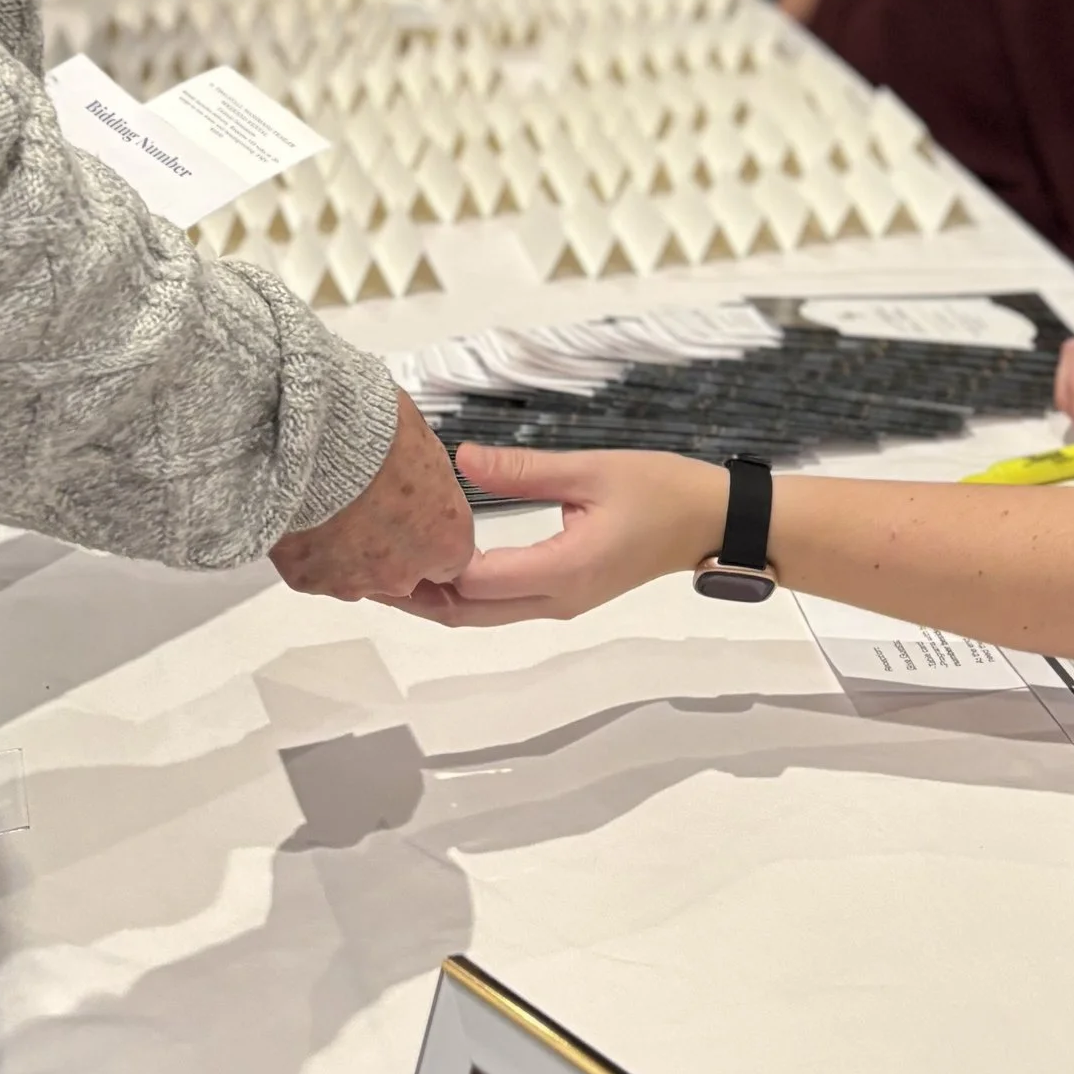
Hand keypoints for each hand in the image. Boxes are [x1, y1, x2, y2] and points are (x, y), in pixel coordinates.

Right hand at [271, 395, 474, 598]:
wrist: (317, 441)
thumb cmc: (381, 434)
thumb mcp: (426, 445)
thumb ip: (431, 482)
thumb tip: (420, 476)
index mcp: (445, 541)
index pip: (451, 557)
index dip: (431, 533)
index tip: (416, 511)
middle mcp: (403, 575)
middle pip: (403, 570)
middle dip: (391, 545)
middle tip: (372, 503)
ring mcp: (354, 582)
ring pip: (358, 573)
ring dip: (351, 547)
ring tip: (335, 504)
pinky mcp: (308, 579)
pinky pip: (317, 569)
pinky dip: (314, 548)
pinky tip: (309, 513)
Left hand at [395, 445, 721, 625]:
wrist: (710, 522)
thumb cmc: (659, 490)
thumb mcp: (592, 470)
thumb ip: (524, 469)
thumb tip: (460, 459)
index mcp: (561, 570)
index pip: (476, 580)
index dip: (427, 564)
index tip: (383, 539)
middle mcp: (555, 599)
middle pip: (468, 613)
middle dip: (414, 596)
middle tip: (363, 568)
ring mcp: (560, 603)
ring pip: (482, 615)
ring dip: (435, 598)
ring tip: (387, 568)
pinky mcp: (565, 595)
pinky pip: (501, 605)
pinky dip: (463, 593)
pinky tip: (438, 567)